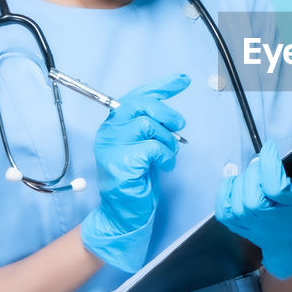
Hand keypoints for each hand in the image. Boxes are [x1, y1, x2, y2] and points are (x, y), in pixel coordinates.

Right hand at [80, 73, 189, 272]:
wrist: (124, 212)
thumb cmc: (136, 177)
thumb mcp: (144, 145)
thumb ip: (153, 126)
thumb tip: (173, 113)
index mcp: (114, 125)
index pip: (136, 96)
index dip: (161, 86)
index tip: (183, 80)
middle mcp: (108, 132)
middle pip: (141, 105)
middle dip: (167, 113)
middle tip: (179, 127)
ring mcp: (112, 147)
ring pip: (149, 126)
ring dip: (168, 141)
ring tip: (168, 155)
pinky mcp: (121, 162)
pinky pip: (153, 148)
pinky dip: (166, 156)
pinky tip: (164, 166)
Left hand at [216, 140, 291, 278]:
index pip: (274, 185)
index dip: (269, 162)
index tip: (270, 147)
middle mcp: (270, 218)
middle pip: (252, 193)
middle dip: (255, 172)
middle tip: (263, 164)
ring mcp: (253, 225)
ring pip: (238, 199)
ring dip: (242, 181)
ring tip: (253, 174)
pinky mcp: (240, 227)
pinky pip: (224, 209)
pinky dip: (225, 193)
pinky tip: (234, 182)